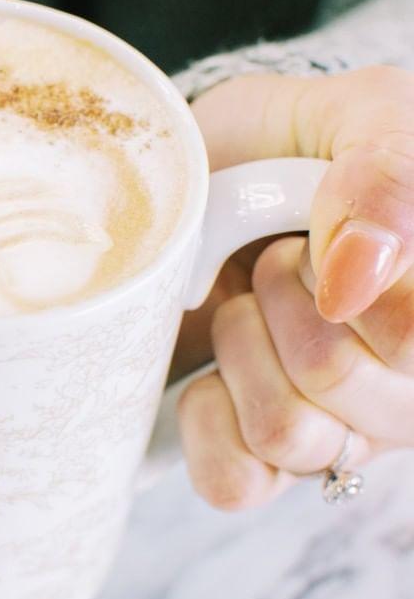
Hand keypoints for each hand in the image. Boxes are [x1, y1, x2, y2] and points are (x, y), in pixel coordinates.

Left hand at [176, 66, 413, 507]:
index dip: (334, 275)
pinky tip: (211, 370)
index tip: (312, 230)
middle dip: (276, 297)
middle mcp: (409, 386)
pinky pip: (237, 483)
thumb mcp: (357, 115)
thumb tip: (357, 276)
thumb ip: (385, 180)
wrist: (211, 170)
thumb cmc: (292, 140)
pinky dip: (206, 420)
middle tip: (272, 257)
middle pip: (338, 384)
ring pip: (289, 436)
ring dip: (239, 349)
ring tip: (242, 302)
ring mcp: (342, 432)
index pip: (408, 338)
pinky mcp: (264, 458)